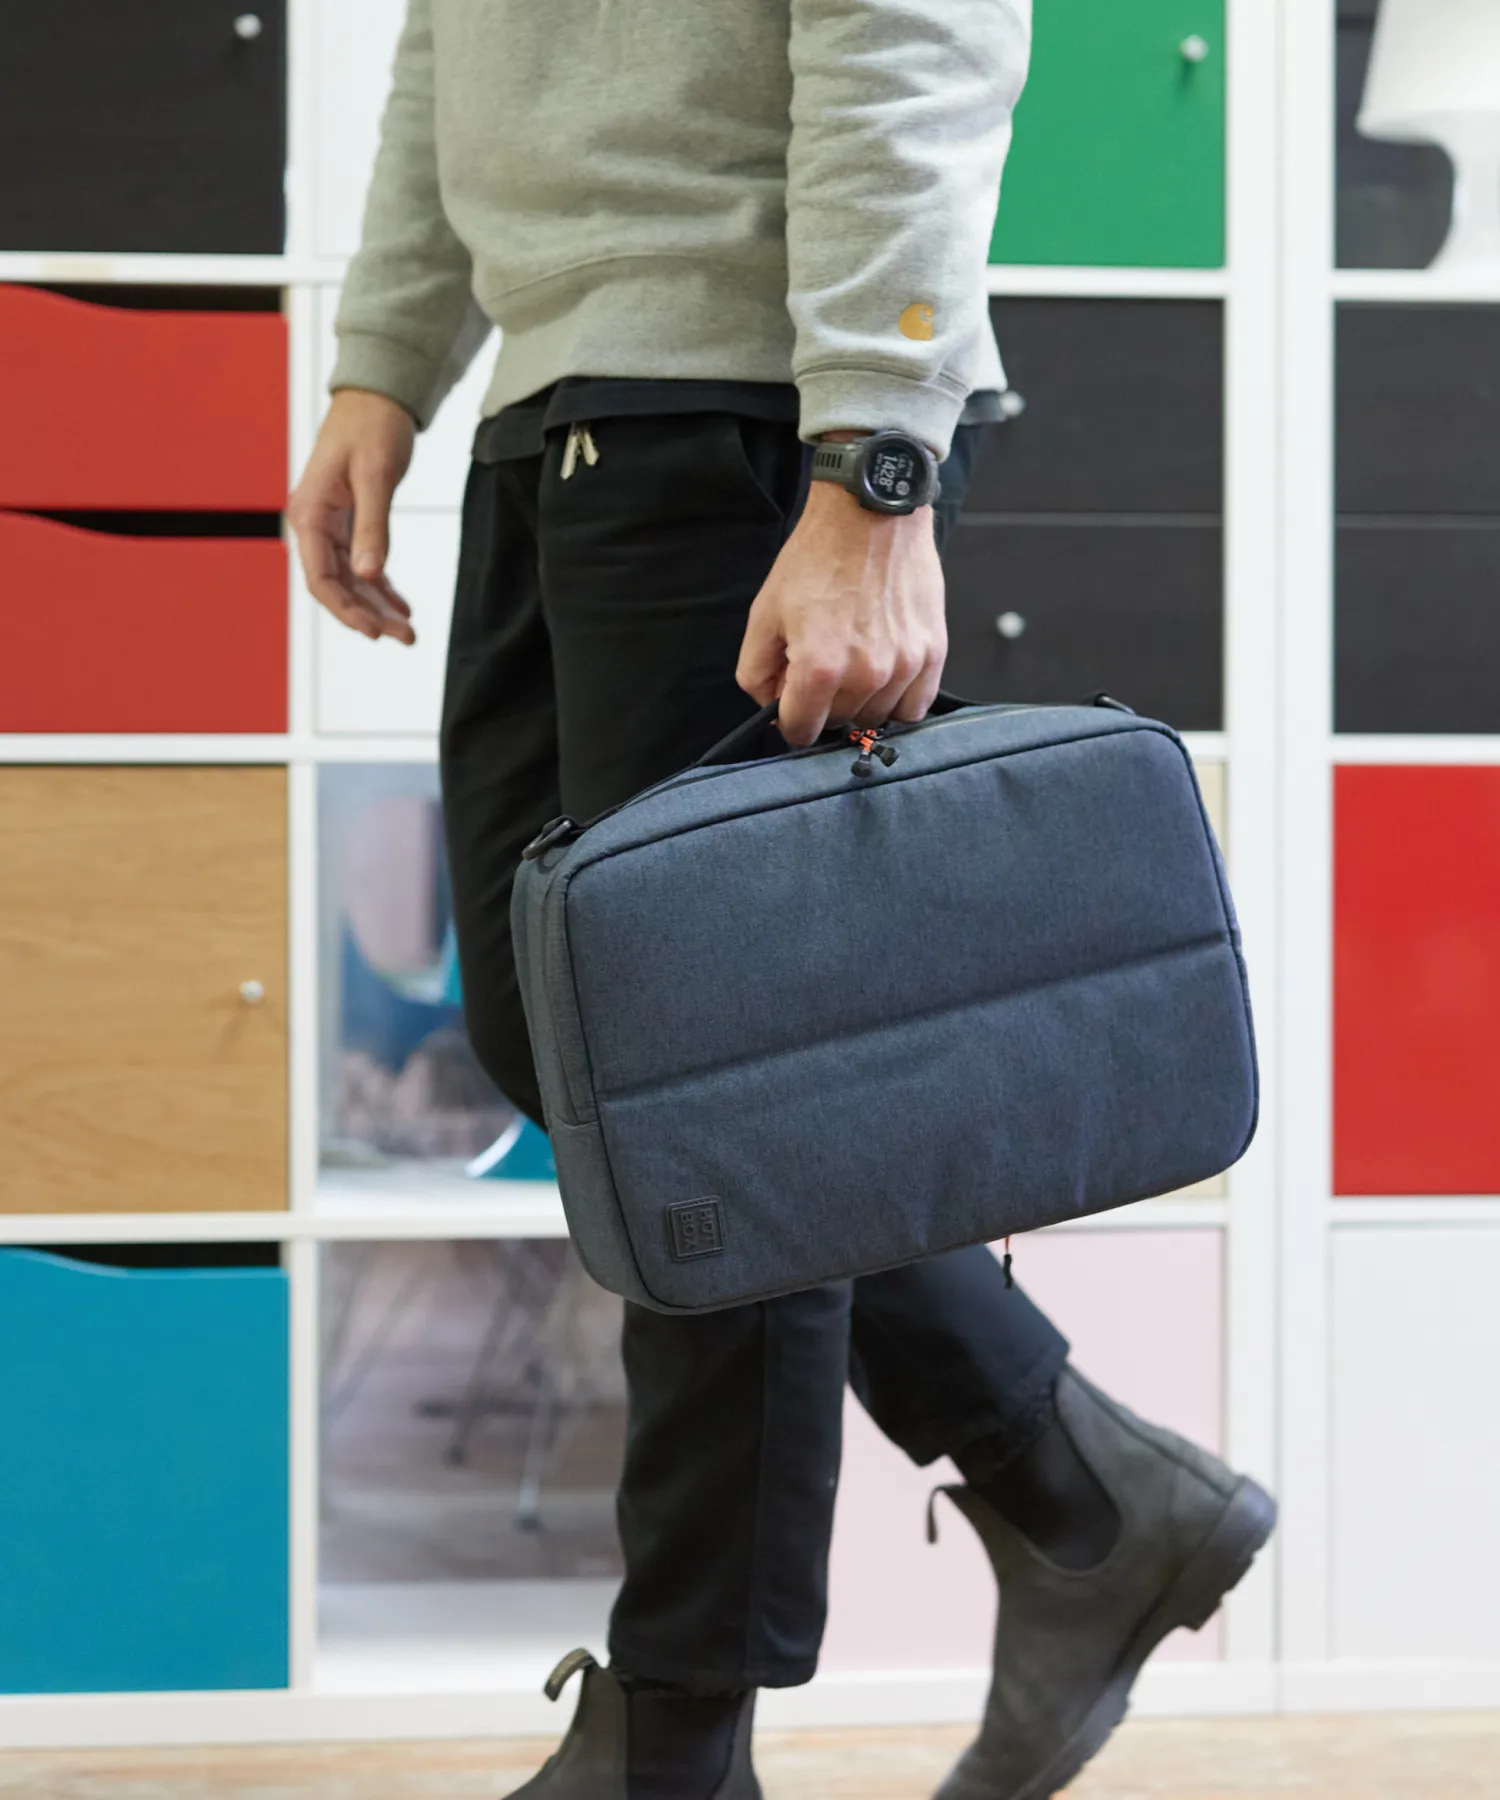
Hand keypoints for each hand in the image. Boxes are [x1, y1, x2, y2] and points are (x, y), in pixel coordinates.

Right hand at [288, 388, 417, 642]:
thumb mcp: (375, 476)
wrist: (377, 396)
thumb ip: (372, 527)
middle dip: (368, 616)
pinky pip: (362, 564)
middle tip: (405, 638)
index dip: (347, 611)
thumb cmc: (372, 427)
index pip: (321, 579)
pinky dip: (382, 587)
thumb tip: (369, 575)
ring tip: (408, 631)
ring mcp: (330, 525)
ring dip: (377, 607)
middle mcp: (314, 524)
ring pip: (352, 580)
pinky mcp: (349, 521)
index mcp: (309, 514)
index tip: (375, 633)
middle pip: (337, 586)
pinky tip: (402, 606)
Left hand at [736, 480, 946, 745]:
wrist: (870, 514)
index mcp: (819, 667)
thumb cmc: (818, 557)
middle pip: (838, 725)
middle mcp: (866, 674)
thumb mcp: (764, 612)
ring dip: (859, 703)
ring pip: (876, 718)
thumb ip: (756, 671)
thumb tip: (771, 706)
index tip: (791, 703)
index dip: (789, 720)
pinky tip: (883, 677)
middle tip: (820, 668)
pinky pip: (915, 706)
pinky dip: (897, 701)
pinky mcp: (933, 653)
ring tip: (852, 663)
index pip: (801, 731)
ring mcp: (904, 665)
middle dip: (822, 706)